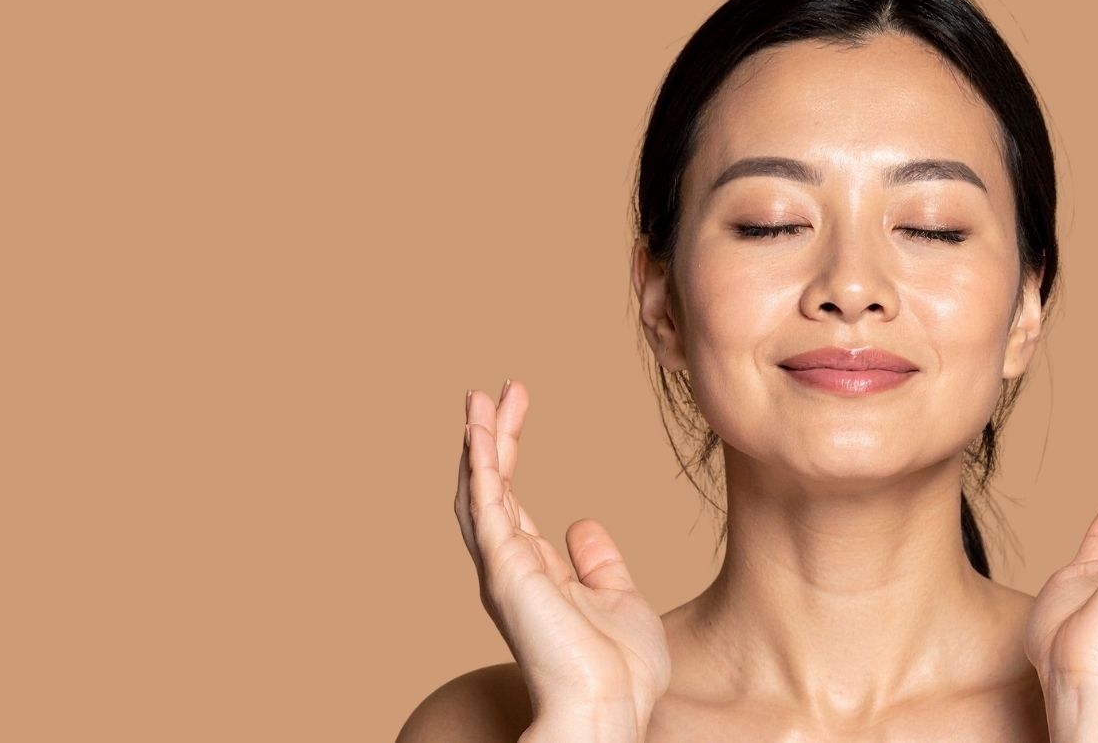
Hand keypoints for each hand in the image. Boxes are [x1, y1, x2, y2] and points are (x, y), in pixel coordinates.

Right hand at [456, 379, 670, 739]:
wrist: (610, 707)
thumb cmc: (620, 671)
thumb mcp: (619, 598)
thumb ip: (598, 561)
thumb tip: (582, 523)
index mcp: (534, 572)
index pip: (512, 500)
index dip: (509, 451)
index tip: (516, 404)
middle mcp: (510, 567)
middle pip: (490, 488)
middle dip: (491, 437)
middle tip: (496, 389)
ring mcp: (503, 567)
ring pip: (478, 492)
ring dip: (477, 442)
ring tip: (478, 397)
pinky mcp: (505, 568)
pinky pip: (484, 505)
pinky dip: (478, 463)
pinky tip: (477, 428)